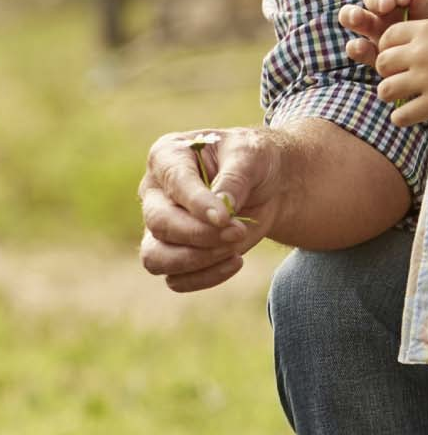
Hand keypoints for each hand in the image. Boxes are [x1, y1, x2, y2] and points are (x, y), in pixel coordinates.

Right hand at [138, 127, 283, 291]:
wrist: (266, 184)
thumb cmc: (253, 160)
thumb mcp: (252, 154)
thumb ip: (235, 178)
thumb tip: (221, 207)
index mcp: (168, 156)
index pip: (174, 183)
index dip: (198, 204)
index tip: (225, 218)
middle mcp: (155, 193)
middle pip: (160, 224)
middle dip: (201, 234)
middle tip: (239, 231)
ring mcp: (160, 226)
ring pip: (156, 257)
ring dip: (198, 260)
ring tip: (236, 248)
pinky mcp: (173, 253)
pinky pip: (175, 279)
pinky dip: (205, 277)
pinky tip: (236, 260)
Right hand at [339, 0, 427, 68]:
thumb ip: (425, 0)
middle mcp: (385, 10)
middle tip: (387, 6)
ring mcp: (377, 31)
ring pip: (354, 18)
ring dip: (352, 16)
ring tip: (359, 18)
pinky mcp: (375, 54)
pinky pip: (358, 48)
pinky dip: (355, 47)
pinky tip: (362, 47)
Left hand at [375, 19, 427, 124]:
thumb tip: (410, 51)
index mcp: (427, 29)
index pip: (387, 37)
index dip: (389, 49)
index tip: (398, 60)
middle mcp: (421, 52)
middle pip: (382, 63)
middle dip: (388, 73)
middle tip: (401, 81)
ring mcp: (427, 78)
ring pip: (385, 90)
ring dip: (392, 96)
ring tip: (405, 99)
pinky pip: (400, 116)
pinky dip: (402, 118)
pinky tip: (413, 115)